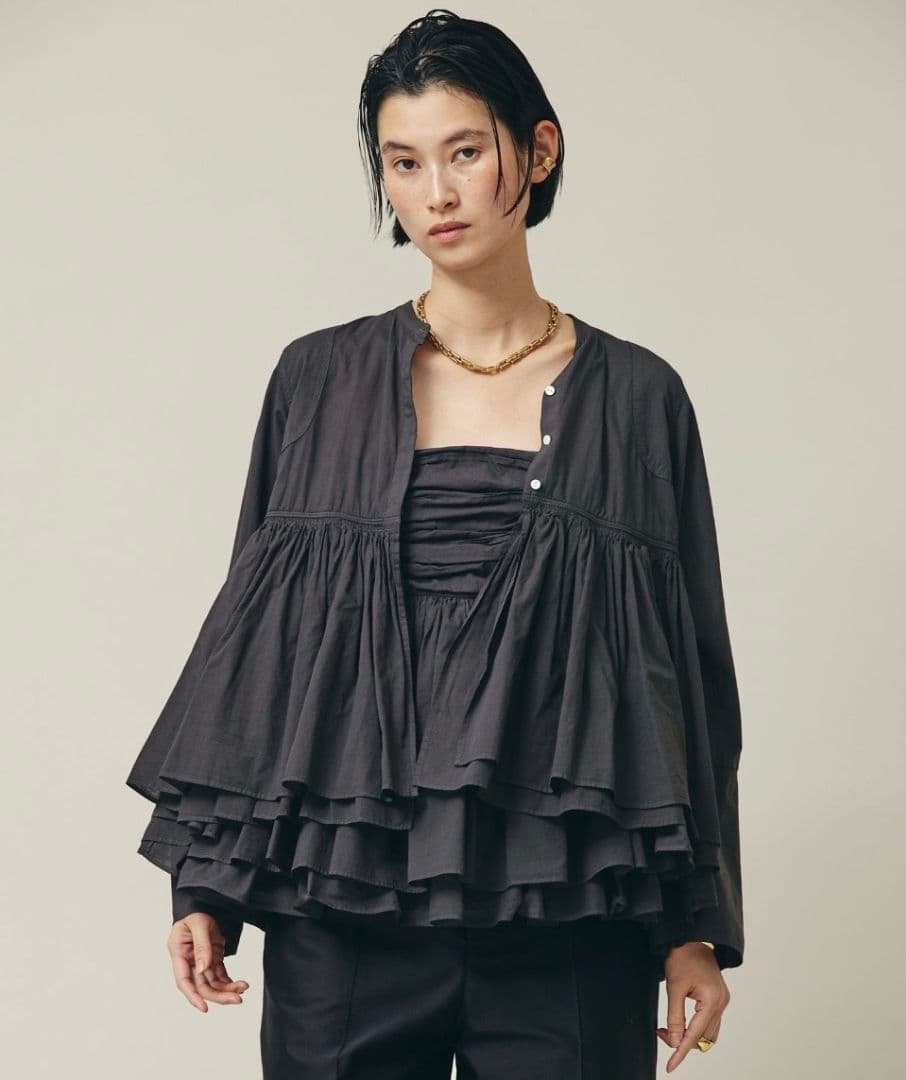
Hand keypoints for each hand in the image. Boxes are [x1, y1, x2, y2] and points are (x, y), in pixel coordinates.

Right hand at [168, 912, 249, 1012]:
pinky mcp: (212, 961)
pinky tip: (241, 984)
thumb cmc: (196, 913)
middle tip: (237, 999)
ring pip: (213, 984)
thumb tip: (202, 969)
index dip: (193, 996)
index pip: (184, 981)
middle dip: (219, 995)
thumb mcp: (199, 924)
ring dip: (227, 990)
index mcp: (178, 954)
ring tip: (243, 989)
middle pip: (202, 986)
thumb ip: (201, 945)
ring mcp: (201, 963)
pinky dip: (230, 982)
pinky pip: (220, 977)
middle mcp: (189, 963)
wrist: (205, 907)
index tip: (204, 1008)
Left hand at [656, 942, 730, 1071]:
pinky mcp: (719, 998)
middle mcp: (721, 1003)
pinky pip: (709, 1022)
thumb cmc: (683, 957)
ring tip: (670, 1026)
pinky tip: (681, 1020)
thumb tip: (674, 1041)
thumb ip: (675, 1017)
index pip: (695, 1035)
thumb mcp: (674, 987)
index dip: (681, 1052)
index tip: (671, 1066)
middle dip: (683, 1040)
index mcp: (712, 1001)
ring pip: (708, 1033)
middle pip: (704, 1038)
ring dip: (690, 1034)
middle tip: (662, 1032)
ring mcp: (722, 1001)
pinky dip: (695, 1026)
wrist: (693, 939)